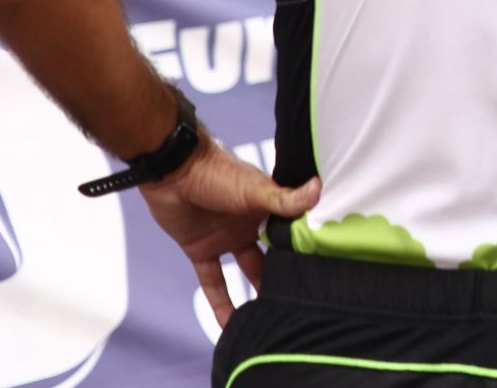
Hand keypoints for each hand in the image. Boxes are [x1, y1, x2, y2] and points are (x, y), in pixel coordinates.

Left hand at [138, 140, 319, 326]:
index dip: (306, 248)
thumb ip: (284, 197)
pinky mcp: (202, 250)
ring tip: (274, 315)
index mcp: (268, 206)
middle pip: (273, 253)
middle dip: (286, 272)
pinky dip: (221, 303)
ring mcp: (227, 238)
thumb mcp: (254, 188)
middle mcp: (251, 223)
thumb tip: (319, 189)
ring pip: (247, 270)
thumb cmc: (217, 171)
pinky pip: (214, 282)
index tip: (324, 268)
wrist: (171, 170)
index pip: (292, 230)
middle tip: (303, 298)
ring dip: (256, 291)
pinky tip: (230, 325)